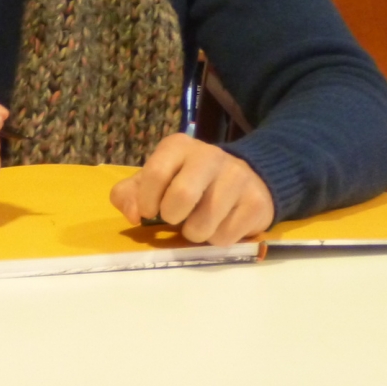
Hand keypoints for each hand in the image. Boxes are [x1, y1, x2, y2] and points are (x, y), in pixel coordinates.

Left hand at [110, 135, 274, 246]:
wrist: (245, 179)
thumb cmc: (188, 181)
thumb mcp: (156, 181)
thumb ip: (129, 195)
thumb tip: (133, 215)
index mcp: (179, 146)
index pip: (155, 173)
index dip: (147, 201)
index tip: (150, 211)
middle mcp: (210, 156)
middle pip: (182, 196)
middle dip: (172, 217)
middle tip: (175, 218)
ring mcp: (237, 178)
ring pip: (204, 224)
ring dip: (194, 234)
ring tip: (198, 222)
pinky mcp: (256, 202)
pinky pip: (225, 237)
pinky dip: (216, 239)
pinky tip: (220, 224)